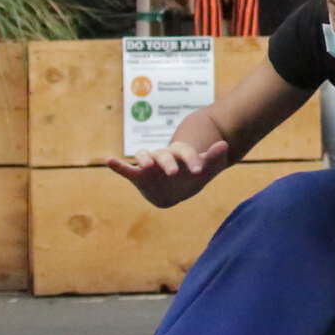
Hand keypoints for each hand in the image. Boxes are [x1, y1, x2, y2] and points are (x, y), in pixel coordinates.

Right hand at [105, 139, 231, 208]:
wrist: (178, 190)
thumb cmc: (192, 177)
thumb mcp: (206, 170)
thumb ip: (214, 157)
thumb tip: (225, 144)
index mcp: (181, 153)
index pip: (186, 152)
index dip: (192, 160)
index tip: (198, 170)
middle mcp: (164, 156)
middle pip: (164, 154)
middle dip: (168, 162)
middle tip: (172, 173)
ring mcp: (150, 165)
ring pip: (144, 155)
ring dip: (145, 159)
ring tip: (146, 165)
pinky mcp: (139, 176)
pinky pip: (127, 169)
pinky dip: (118, 165)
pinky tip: (109, 161)